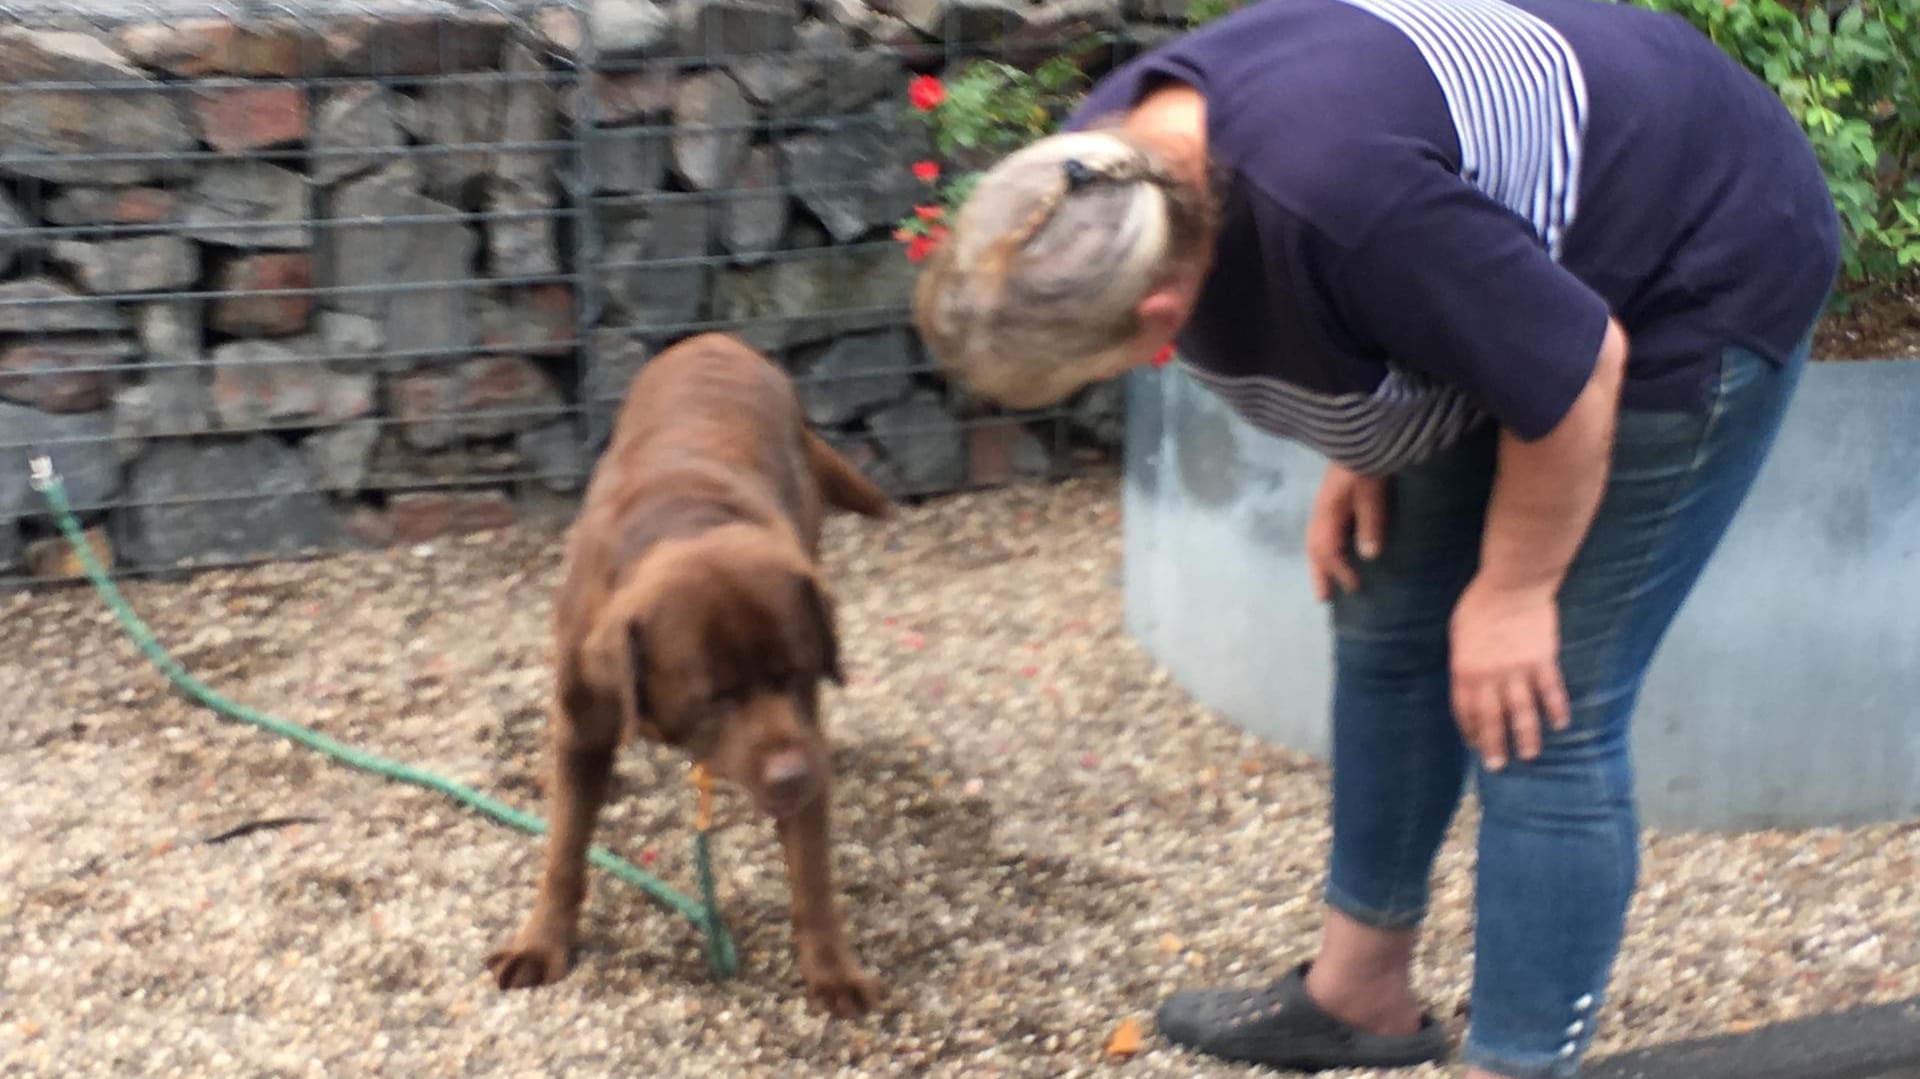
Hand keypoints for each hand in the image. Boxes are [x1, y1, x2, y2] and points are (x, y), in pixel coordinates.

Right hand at [1307, 463, 1388, 600]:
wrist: (1360, 430)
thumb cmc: (1366, 459)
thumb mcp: (1372, 490)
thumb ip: (1370, 520)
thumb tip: (1368, 556)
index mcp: (1328, 512)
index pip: (1328, 551)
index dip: (1340, 571)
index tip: (1355, 588)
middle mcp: (1322, 510)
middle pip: (1314, 548)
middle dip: (1318, 573)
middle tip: (1322, 598)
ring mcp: (1326, 502)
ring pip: (1317, 539)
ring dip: (1321, 561)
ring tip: (1327, 579)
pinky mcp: (1334, 496)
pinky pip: (1325, 530)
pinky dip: (1327, 546)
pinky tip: (1338, 549)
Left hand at [1448, 578, 1571, 769]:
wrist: (1512, 584)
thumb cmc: (1480, 604)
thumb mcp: (1458, 634)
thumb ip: (1463, 662)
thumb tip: (1466, 682)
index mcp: (1465, 670)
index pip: (1465, 710)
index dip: (1470, 730)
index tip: (1475, 745)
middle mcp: (1490, 677)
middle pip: (1492, 719)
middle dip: (1494, 745)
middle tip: (1497, 766)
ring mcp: (1518, 671)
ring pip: (1522, 713)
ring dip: (1526, 737)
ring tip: (1529, 755)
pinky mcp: (1543, 662)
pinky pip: (1551, 692)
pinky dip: (1556, 710)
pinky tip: (1560, 725)